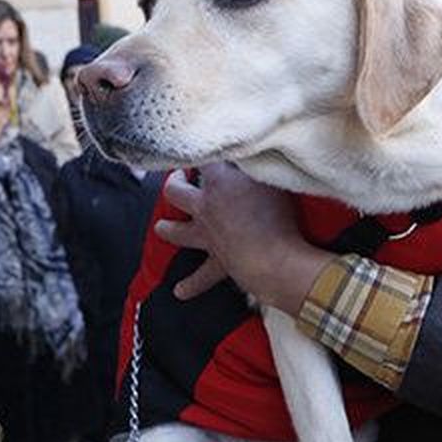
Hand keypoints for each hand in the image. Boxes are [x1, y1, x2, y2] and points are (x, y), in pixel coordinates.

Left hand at [156, 164, 333, 313]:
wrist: (275, 259)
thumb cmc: (279, 215)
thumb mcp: (272, 178)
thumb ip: (257, 166)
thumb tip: (251, 156)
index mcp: (219, 182)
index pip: (206, 159)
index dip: (208, 154)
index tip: (213, 150)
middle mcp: (206, 207)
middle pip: (176, 192)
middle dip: (174, 182)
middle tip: (178, 177)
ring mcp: (208, 236)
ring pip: (176, 232)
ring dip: (168, 229)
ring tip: (161, 227)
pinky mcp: (218, 263)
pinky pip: (200, 277)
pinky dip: (190, 285)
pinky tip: (179, 291)